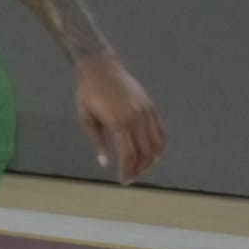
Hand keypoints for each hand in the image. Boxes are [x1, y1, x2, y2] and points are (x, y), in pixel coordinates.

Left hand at [72, 49, 165, 180]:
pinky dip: (161, 146)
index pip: (129, 154)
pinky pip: (162, 132)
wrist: (101, 67)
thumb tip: (106, 163)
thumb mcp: (86, 118)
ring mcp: (147, 112)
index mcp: (118, 122)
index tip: (124, 180)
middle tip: (131, 177)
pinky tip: (154, 155)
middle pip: (145, 152)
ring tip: (141, 169)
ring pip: (157, 144)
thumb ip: (98, 142)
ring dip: (151, 161)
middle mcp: (137, 118)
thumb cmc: (88, 93)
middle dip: (139, 169)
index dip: (128, 170)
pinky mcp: (152, 108)